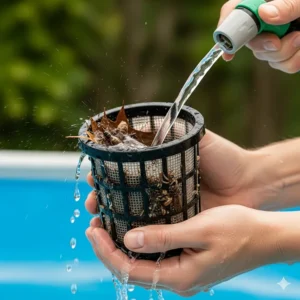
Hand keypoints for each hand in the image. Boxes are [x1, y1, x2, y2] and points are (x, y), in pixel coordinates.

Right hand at [85, 130, 280, 218]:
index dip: (106, 173)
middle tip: (91, 203)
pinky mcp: (177, 222)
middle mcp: (159, 187)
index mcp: (159, 167)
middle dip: (103, 197)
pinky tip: (120, 234)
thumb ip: (174, 130)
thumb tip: (145, 119)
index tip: (93, 175)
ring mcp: (166, 206)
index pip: (125, 170)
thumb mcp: (196, 138)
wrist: (249, 183)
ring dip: (112, 216)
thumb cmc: (224, 157)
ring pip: (132, 212)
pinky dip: (135, 231)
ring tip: (97, 219)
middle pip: (123, 193)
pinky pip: (153, 228)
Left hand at [85, 205, 280, 295]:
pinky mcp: (187, 261)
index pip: (129, 271)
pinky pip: (154, 256)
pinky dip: (139, 243)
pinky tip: (133, 227)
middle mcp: (178, 279)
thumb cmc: (239, 231)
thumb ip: (164, 238)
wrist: (266, 237)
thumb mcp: (200, 230)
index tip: (92, 230)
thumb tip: (128, 241)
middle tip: (94, 224)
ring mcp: (183, 271)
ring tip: (107, 224)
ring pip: (141, 263)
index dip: (106, 251)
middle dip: (109, 248)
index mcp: (180, 276)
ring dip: (122, 245)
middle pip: (131, 269)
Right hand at [218, 0, 299, 72]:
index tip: (228, 51)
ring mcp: (274, 37)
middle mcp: (264, 20)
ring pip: (266, 57)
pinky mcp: (286, 51)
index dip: (226, 31)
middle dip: (265, 46)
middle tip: (279, 41)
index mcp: (261, 1)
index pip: (233, 12)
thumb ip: (287, 3)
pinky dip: (294, 61)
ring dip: (285, 53)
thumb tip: (266, 13)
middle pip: (249, 41)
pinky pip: (282, 65)